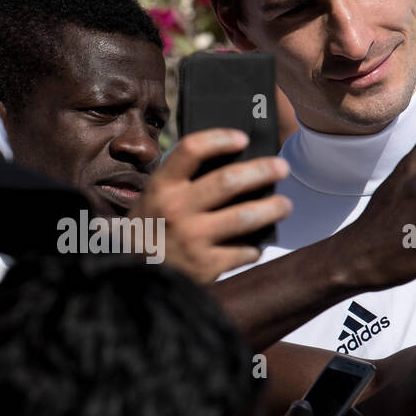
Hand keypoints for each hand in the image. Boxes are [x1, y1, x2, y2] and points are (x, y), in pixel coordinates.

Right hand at [130, 129, 290, 283]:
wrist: (131, 277)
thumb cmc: (149, 230)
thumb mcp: (153, 198)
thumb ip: (182, 182)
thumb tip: (234, 164)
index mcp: (161, 187)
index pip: (191, 149)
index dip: (220, 139)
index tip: (242, 138)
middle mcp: (176, 210)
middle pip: (229, 181)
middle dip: (263, 171)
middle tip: (281, 168)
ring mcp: (192, 239)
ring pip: (245, 216)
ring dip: (273, 208)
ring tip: (285, 205)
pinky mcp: (205, 266)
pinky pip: (243, 251)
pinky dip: (254, 247)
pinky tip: (255, 244)